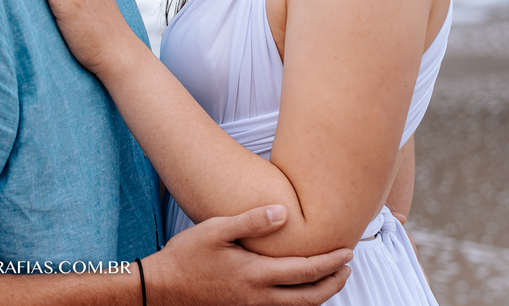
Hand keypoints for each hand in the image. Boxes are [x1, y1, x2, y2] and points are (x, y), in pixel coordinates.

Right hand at [146, 205, 351, 305]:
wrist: (162, 288)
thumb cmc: (186, 256)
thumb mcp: (215, 230)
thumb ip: (251, 221)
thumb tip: (284, 212)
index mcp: (256, 275)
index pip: (305, 271)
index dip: (330, 262)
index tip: (347, 252)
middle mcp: (259, 297)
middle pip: (310, 297)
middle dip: (333, 283)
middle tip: (346, 268)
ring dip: (318, 295)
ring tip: (328, 279)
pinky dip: (297, 302)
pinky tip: (295, 291)